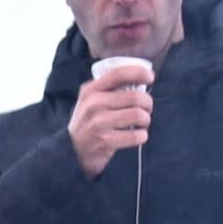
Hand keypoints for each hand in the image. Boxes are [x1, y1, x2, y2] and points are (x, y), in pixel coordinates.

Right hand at [68, 56, 156, 176]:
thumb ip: (109, 89)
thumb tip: (140, 80)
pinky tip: (139, 136)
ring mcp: (98, 123)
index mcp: (91, 90)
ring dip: (146, 120)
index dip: (139, 72)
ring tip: (142, 122)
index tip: (150, 77)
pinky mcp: (105, 141)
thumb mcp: (90, 100)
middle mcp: (93, 104)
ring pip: (138, 115)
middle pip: (134, 97)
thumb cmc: (89, 122)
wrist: (72, 151)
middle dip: (147, 103)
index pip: (119, 74)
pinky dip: (142, 136)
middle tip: (146, 109)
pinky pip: (135, 136)